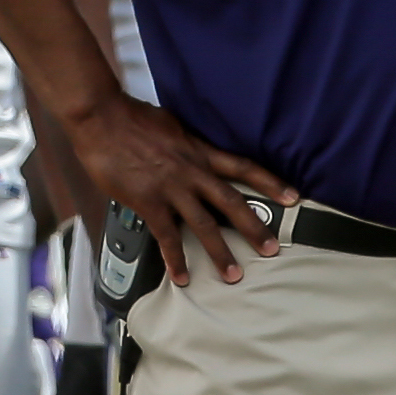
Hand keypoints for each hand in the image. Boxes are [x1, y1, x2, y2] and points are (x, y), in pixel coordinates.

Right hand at [67, 93, 290, 286]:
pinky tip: (182, 277)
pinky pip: (167, 236)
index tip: (293, 197)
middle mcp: (192, 171)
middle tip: (273, 249)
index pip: (244, 167)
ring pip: (204, 225)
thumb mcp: (173, 127)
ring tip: (233, 275)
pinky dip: (175, 259)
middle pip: (232, 202)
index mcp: (200, 151)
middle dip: (255, 227)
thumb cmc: (132, 118)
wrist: (102, 117)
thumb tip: (193, 154)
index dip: (271, 182)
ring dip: (220, 252)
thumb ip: (187, 147)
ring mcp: (171, 188)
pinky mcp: (149, 201)